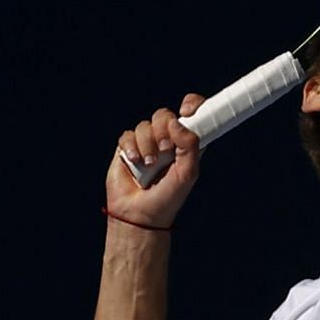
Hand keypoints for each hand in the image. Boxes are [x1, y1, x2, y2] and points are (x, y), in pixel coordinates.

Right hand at [104, 94, 204, 229]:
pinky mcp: (127, 149)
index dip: (192, 105)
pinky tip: (135, 161)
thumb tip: (177, 122)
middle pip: (165, 115)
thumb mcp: (187, 173)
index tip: (188, 110)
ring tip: (150, 163)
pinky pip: (127, 135)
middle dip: (164, 129)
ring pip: (146, 125)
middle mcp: (167, 141)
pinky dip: (131, 147)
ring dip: (148, 144)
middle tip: (166, 148)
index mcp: (187, 144)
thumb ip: (189, 146)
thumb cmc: (168, 197)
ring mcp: (146, 144)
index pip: (192, 114)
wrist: (140, 214)